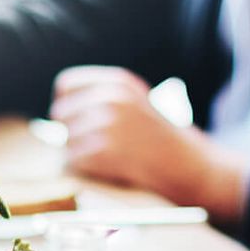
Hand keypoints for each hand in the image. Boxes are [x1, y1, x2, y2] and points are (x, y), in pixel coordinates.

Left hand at [50, 66, 249, 222]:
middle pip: (62, 115)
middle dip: (73, 133)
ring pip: (66, 140)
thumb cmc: (161, 141)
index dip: (69, 105)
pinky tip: (111, 169)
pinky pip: (74, 160)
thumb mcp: (135, 104)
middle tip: (99, 146)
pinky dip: (87, 169)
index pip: (66, 85)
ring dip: (80, 154)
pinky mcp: (105, 150)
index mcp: (118, 81)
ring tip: (110, 158)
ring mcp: (108, 122)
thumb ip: (101, 99)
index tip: (80, 121)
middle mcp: (112, 97)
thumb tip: (57, 112)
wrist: (192, 168)